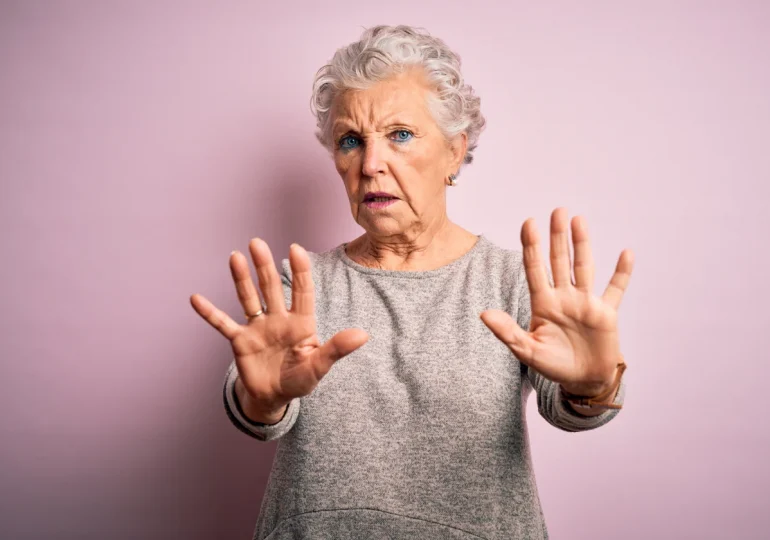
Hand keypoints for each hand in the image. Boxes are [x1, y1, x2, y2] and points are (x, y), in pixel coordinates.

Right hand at [190, 238, 369, 411]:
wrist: (275, 396)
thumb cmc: (300, 379)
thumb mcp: (320, 366)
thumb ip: (337, 349)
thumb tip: (364, 335)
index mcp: (301, 323)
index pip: (302, 291)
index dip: (300, 271)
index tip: (296, 248)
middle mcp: (278, 319)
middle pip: (271, 287)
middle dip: (264, 266)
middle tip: (257, 243)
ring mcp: (257, 328)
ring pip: (249, 298)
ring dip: (241, 279)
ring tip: (235, 256)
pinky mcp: (240, 341)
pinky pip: (223, 324)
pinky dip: (210, 313)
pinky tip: (196, 298)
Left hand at [480, 208, 633, 396]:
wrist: (582, 381)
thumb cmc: (552, 366)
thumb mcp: (527, 351)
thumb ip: (507, 332)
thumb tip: (484, 314)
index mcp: (543, 303)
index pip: (535, 269)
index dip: (531, 246)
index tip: (529, 222)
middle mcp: (564, 297)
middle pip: (559, 261)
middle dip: (557, 237)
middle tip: (558, 210)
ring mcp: (585, 303)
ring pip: (583, 267)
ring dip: (582, 244)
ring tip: (579, 220)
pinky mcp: (606, 313)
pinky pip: (615, 290)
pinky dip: (622, 273)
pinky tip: (627, 253)